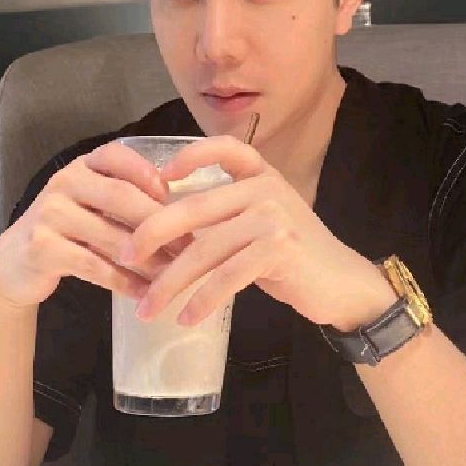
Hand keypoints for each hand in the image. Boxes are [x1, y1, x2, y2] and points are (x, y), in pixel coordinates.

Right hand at [0, 141, 191, 308]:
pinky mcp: (43, 249)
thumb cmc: (67, 229)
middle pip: (120, 196)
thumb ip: (125, 199)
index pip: (116, 156)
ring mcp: (50, 215)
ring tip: (173, 276)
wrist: (14, 262)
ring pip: (111, 236)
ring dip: (147, 259)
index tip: (173, 196)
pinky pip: (94, 266)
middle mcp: (64, 182)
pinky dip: (123, 281)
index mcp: (82, 166)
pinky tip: (143, 293)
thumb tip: (182, 214)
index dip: (146, 173)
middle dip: (157, 222)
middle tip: (188, 244)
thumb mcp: (91, 204)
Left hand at [119, 136, 391, 328]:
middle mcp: (266, 188)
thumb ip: (219, 215)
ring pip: (207, 249)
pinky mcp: (280, 250)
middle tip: (124, 257)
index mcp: (260, 174)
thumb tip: (155, 226)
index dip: (190, 155)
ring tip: (148, 307)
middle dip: (153, 234)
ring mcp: (274, 217)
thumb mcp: (256, 222)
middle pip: (196, 207)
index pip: (224, 148)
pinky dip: (203, 300)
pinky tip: (186, 318)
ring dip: (171, 282)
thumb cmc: (289, 254)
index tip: (158, 178)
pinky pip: (228, 276)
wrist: (341, 282)